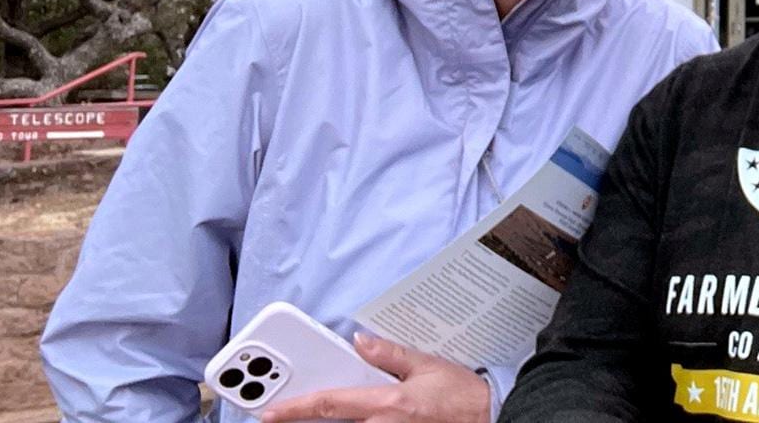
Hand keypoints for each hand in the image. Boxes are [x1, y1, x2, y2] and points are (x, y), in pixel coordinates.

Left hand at [259, 334, 488, 422]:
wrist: (490, 417)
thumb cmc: (462, 396)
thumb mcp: (427, 366)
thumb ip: (390, 355)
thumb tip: (361, 343)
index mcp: (387, 403)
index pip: (330, 404)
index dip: (295, 409)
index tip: (269, 413)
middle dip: (306, 420)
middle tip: (281, 415)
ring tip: (313, 413)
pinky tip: (353, 417)